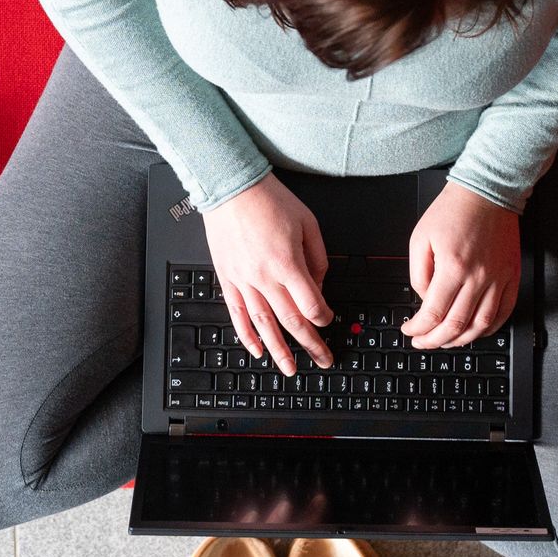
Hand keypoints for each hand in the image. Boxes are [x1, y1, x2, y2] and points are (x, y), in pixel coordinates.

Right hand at [202, 173, 333, 374]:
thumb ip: (318, 259)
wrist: (232, 188)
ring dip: (279, 350)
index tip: (329, 320)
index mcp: (288, 263)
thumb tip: (319, 286)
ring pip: (264, 325)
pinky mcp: (228, 279)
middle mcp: (264, 277)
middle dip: (310, 344)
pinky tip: (257, 350)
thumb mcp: (309, 224)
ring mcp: (243, 281)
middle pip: (291, 321)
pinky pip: (237, 314)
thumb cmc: (270, 200)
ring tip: (289, 368)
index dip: (324, 317)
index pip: (311, 305)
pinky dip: (247, 335)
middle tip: (322, 359)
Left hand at [401, 182, 520, 348]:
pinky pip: (504, 312)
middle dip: (435, 340)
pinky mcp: (511, 276)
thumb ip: (418, 273)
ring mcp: (498, 278)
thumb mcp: (421, 238)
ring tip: (446, 341)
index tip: (410, 330)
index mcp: (452, 266)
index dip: (418, 329)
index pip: (433, 313)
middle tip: (423, 342)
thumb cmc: (453, 210)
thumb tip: (424, 299)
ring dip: (461, 340)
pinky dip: (489, 328)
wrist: (487, 191)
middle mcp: (478, 277)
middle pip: (456, 325)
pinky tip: (476, 331)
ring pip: (481, 325)